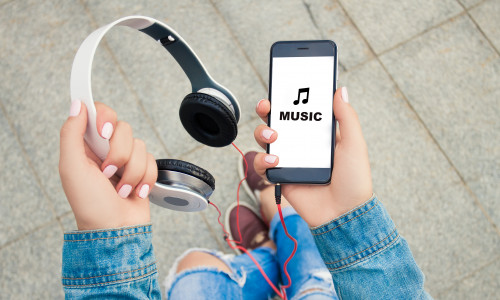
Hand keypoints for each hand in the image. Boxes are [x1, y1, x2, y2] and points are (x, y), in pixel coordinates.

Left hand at [59, 101, 156, 229]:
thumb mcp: (71, 168)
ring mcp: (126, 159)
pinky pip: (152, 160)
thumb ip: (71, 134)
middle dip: (119, 154)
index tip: (104, 132)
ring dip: (132, 172)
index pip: (98, 113)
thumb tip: (77, 105)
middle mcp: (106, 149)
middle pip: (123, 128)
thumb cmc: (90, 204)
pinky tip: (134, 192)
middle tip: (108, 172)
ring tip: (121, 189)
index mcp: (86, 145)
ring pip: (140, 145)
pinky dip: (145, 179)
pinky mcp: (143, 170)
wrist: (116, 230)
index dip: (105, 118)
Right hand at [253, 87, 372, 226]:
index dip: (289, 98)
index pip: (300, 110)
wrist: (343, 214)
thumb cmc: (354, 180)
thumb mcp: (354, 144)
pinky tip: (274, 161)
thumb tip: (341, 90)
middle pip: (277, 121)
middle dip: (267, 110)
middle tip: (267, 107)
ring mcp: (289, 159)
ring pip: (265, 139)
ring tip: (273, 137)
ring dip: (262, 132)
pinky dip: (262, 160)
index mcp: (318, 133)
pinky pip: (262, 164)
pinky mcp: (280, 177)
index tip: (282, 87)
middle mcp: (301, 144)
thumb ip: (347, 117)